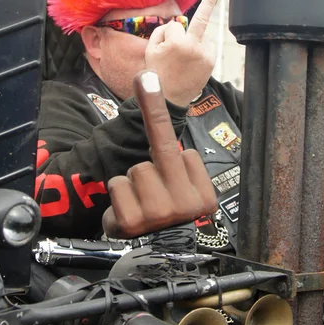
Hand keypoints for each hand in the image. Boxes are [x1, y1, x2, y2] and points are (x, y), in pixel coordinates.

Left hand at [102, 70, 216, 238]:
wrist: (152, 247)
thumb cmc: (166, 203)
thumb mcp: (179, 180)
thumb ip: (173, 146)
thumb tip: (150, 84)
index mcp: (204, 195)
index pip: (181, 148)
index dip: (157, 109)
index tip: (146, 77)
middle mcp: (187, 206)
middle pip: (160, 153)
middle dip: (151, 161)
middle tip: (151, 162)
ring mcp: (161, 215)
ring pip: (138, 169)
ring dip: (135, 182)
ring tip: (143, 201)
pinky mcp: (134, 222)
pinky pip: (119, 185)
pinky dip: (119, 194)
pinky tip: (130, 211)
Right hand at [145, 0, 217, 106]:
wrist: (168, 99)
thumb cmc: (156, 73)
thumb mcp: (150, 50)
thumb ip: (161, 32)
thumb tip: (176, 25)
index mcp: (177, 42)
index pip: (174, 26)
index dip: (167, 36)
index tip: (166, 43)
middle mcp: (194, 47)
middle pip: (201, 20)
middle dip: (208, 4)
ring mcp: (205, 55)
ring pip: (201, 36)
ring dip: (194, 40)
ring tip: (184, 59)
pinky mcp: (211, 63)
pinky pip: (207, 47)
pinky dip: (201, 49)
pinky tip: (192, 61)